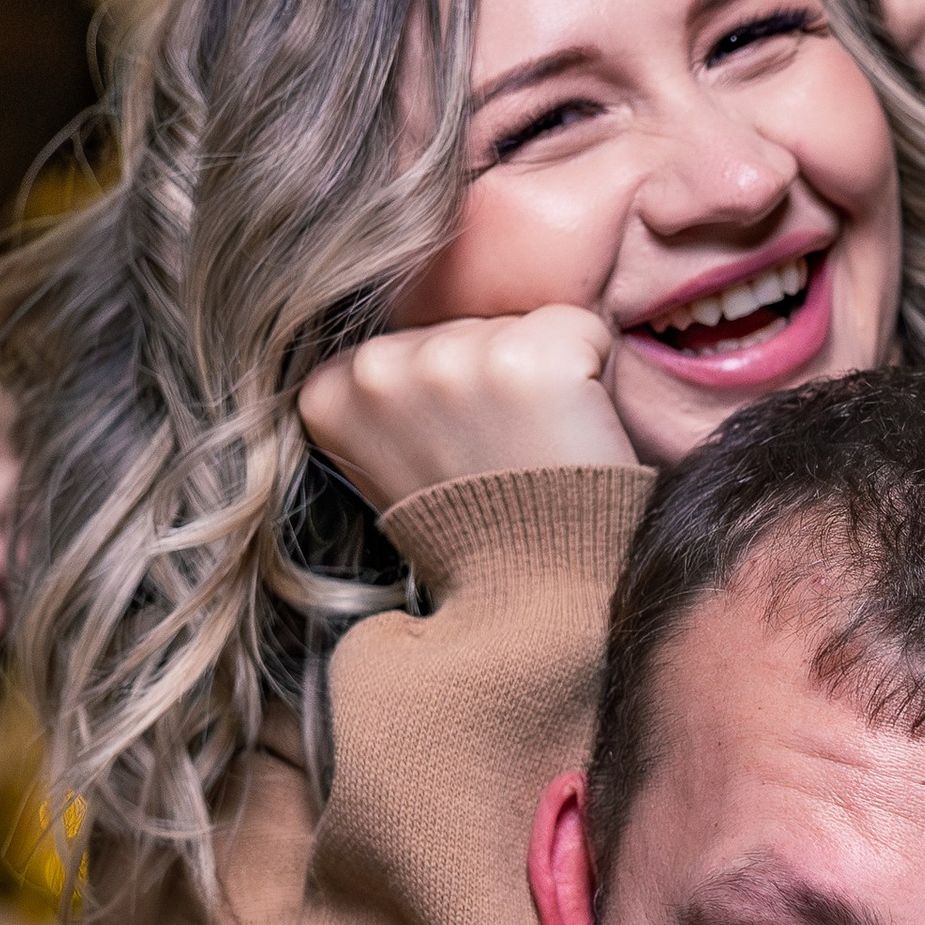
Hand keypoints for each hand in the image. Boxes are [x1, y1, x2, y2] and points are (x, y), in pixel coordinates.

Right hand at [297, 305, 637, 513]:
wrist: (535, 601)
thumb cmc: (475, 530)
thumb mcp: (394, 458)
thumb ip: (395, 391)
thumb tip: (424, 328)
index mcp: (330, 390)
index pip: (412, 336)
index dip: (452, 391)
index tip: (452, 451)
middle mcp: (377, 368)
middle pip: (466, 323)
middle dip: (494, 377)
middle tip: (499, 457)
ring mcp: (452, 362)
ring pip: (521, 323)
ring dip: (541, 378)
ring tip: (530, 450)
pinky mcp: (528, 361)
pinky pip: (583, 328)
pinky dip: (594, 373)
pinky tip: (567, 434)